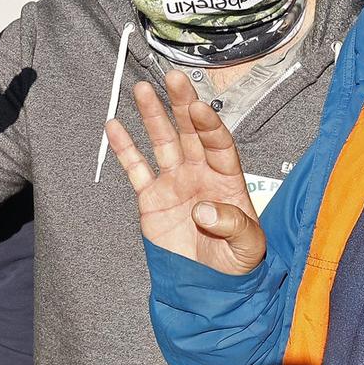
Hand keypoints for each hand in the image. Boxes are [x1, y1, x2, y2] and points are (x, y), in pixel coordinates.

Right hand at [105, 70, 266, 275]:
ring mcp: (174, 182)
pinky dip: (125, 149)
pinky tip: (115, 126)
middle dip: (181, 104)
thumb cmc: (236, 264)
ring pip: (162, 142)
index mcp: (228, 180)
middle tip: (173, 78)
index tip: (199, 108)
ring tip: (141, 90)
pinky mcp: (151, 198)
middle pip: (190, 132)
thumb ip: (232, 225)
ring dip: (152, 116)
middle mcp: (200, 173)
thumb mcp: (248, 248)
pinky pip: (136, 169)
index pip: (219, 144)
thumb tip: (203, 209)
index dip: (209, 125)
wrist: (208, 286)